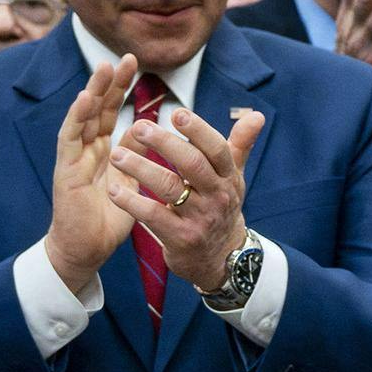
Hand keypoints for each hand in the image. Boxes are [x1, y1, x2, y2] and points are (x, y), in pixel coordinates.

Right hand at [42, 56, 136, 291]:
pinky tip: (86, 100)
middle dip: (111, 82)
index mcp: (104, 150)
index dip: (122, 88)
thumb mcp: (132, 182)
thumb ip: (136, 157)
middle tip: (127, 57)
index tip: (137, 64)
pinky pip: (70, 138)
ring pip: (83, 117)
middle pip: (98, 108)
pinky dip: (77, 118)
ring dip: (93, 92)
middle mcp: (87, 148)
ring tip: (105, 68)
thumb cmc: (110, 217)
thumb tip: (148, 131)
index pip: (112, 111)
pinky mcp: (65, 170)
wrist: (88, 249)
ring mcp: (74, 157)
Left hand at [108, 105, 265, 291]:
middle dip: (165, 143)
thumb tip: (258, 115)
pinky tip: (113, 190)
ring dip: (141, 168)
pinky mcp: (181, 238)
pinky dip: (132, 202)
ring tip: (117, 154)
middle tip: (139, 126)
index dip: (198, 130)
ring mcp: (200, 218)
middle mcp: (217, 196)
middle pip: (192, 164)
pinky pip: (153, 216)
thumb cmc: (221, 207)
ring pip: (169, 187)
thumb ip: (241, 144)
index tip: (177, 113)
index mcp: (228, 177)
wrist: (222, 258)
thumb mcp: (233, 177)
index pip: (217, 149)